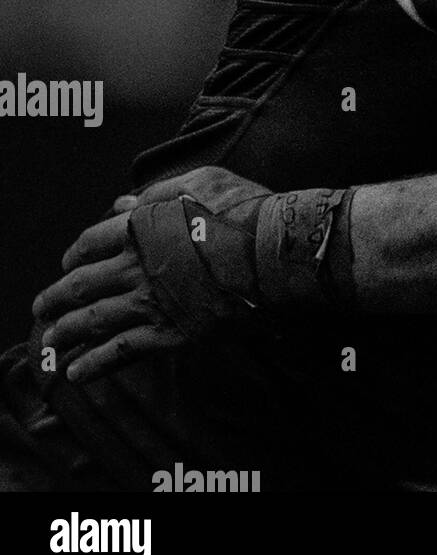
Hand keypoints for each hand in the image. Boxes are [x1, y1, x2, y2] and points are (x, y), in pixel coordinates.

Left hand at [32, 166, 271, 384]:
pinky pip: (122, 352)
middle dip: (56, 297)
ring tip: (48, 341)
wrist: (275, 252)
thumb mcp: (202, 181)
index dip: (75, 252)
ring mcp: (151, 303)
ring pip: (94, 320)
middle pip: (82, 284)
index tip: (67, 262)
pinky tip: (76, 373)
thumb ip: (158, 192)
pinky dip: (95, 364)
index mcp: (141, 228)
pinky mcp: (171, 333)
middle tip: (41, 306)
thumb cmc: (245, 209)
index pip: (92, 241)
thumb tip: (122, 203)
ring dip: (64, 332)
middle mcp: (137, 267)